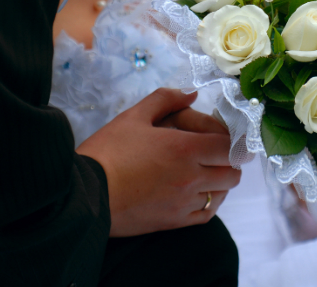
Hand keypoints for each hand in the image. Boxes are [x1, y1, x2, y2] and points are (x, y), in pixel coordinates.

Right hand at [76, 88, 240, 236]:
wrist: (84, 195)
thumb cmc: (108, 152)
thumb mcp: (134, 116)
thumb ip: (166, 100)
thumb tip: (191, 94)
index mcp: (185, 148)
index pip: (229, 147)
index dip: (233, 140)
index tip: (228, 137)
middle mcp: (191, 177)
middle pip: (232, 172)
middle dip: (229, 160)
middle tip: (217, 153)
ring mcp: (184, 202)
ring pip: (222, 193)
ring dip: (220, 181)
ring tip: (206, 171)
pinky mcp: (174, 222)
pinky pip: (207, 214)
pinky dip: (210, 202)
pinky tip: (198, 192)